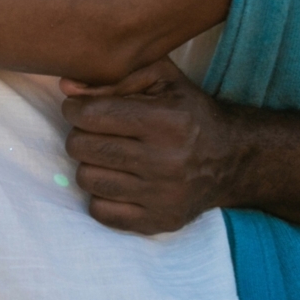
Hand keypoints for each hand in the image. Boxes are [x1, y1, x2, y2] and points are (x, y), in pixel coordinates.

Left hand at [60, 59, 246, 234]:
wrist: (232, 159)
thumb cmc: (189, 111)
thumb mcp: (161, 78)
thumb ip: (113, 78)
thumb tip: (66, 87)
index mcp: (165, 120)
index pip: (91, 115)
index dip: (75, 109)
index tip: (79, 109)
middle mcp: (164, 161)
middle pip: (82, 148)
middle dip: (80, 135)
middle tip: (94, 131)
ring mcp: (162, 196)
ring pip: (87, 180)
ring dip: (90, 164)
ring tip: (107, 155)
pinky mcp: (159, 221)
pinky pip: (101, 212)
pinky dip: (101, 195)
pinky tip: (116, 180)